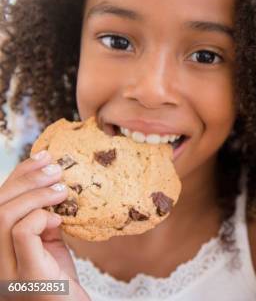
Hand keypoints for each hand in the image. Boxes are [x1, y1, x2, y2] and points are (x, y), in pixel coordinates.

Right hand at [0, 151, 88, 299]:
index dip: (17, 175)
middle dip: (27, 179)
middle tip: (57, 170)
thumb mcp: (47, 248)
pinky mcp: (25, 275)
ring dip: (36, 195)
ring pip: (3, 215)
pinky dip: (40, 217)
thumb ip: (41, 222)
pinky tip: (58, 220)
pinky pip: (21, 232)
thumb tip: (51, 188)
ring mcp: (4, 269)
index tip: (43, 157)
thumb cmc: (59, 284)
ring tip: (62, 191)